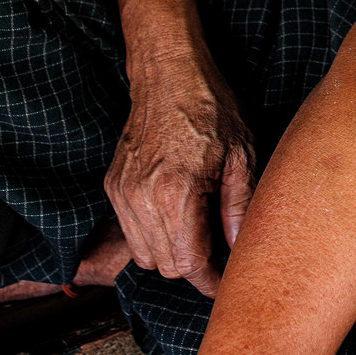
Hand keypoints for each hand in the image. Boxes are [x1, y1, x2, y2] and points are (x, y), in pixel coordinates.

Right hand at [106, 49, 255, 298]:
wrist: (169, 74)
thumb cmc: (212, 109)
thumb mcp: (243, 156)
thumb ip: (239, 208)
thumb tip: (239, 251)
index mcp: (176, 194)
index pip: (189, 265)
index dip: (211, 280)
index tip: (228, 280)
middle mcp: (141, 199)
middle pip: (166, 266)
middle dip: (195, 266)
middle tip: (221, 249)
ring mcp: (122, 194)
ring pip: (145, 255)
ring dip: (172, 252)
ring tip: (200, 228)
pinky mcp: (113, 186)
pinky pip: (131, 232)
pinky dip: (154, 234)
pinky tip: (177, 211)